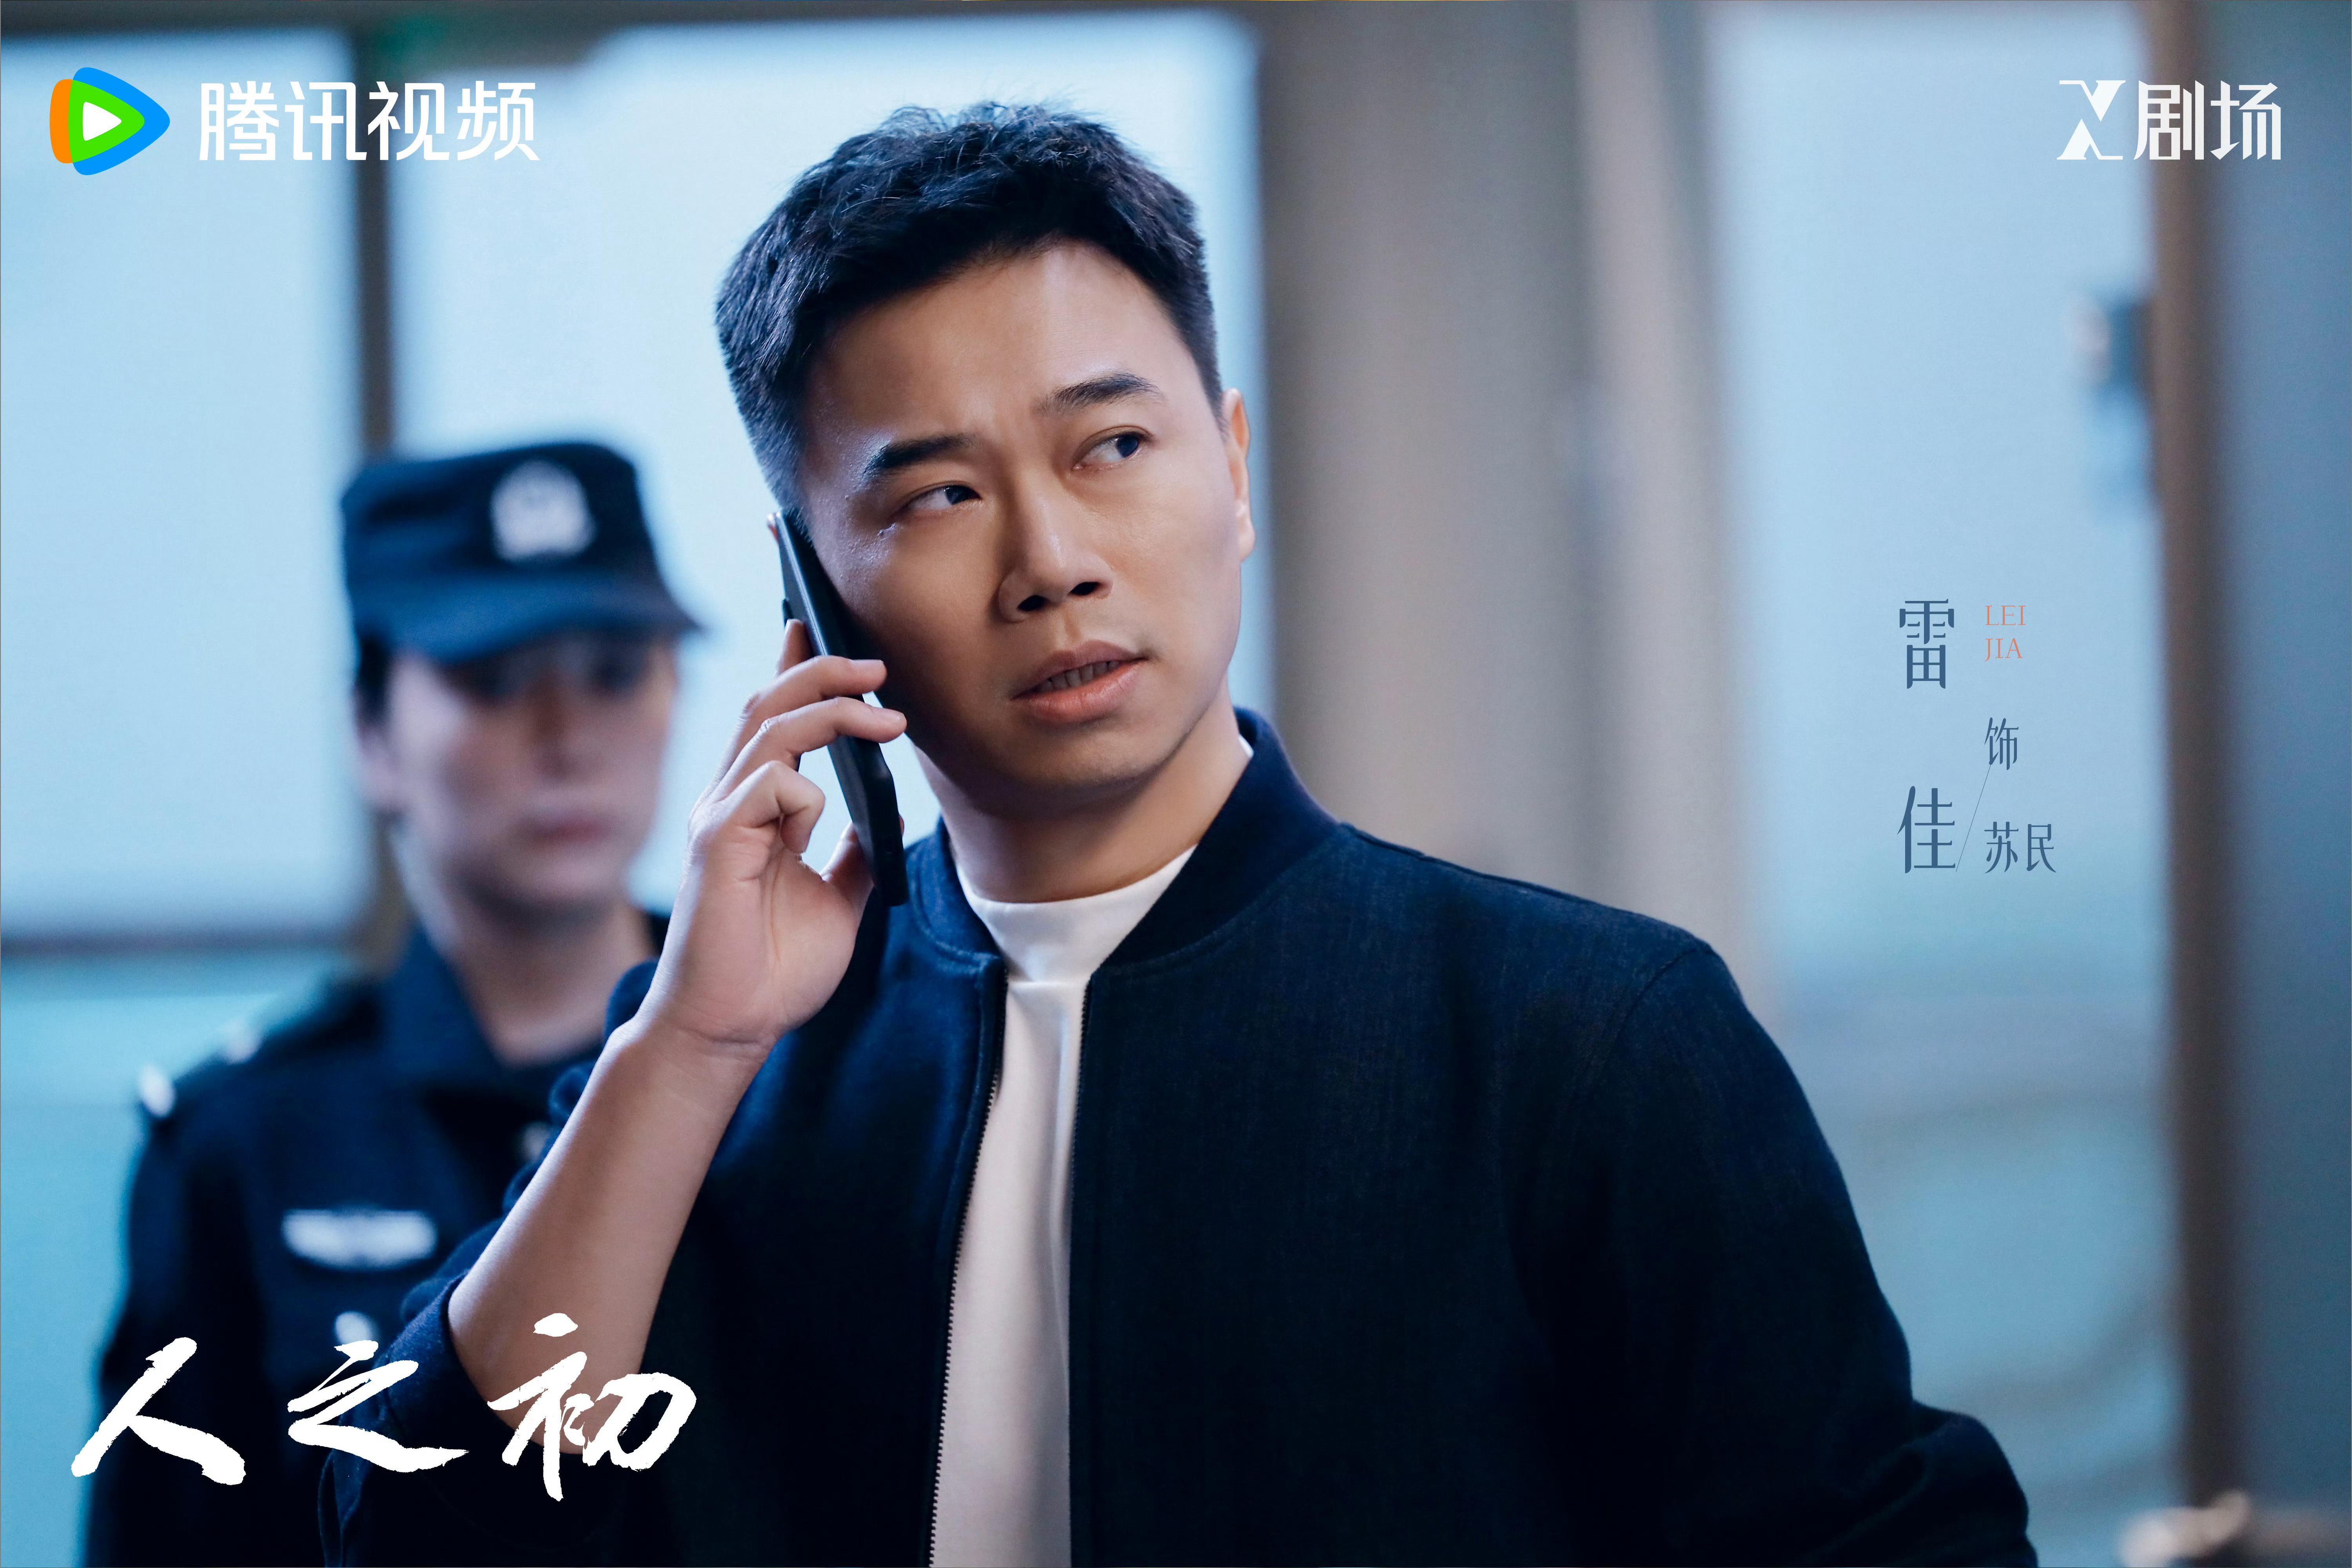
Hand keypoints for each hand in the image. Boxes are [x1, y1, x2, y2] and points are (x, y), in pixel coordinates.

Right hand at [632, 620, 906, 1063]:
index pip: (772, 717)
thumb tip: (881, 819)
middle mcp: (729, 802)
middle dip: (823, 670)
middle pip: (768, 703)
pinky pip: (768, 784)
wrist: (735, 1027)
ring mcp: (719, 819)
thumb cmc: (774, 970)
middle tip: (879, 667)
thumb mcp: (836, 899)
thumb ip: (851, 852)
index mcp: (754, 809)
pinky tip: (816, 827)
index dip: (796, 668)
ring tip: (887, 717)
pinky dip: (805, 791)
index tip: (823, 628)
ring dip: (833, 711)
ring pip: (770, 728)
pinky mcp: (717, 844)